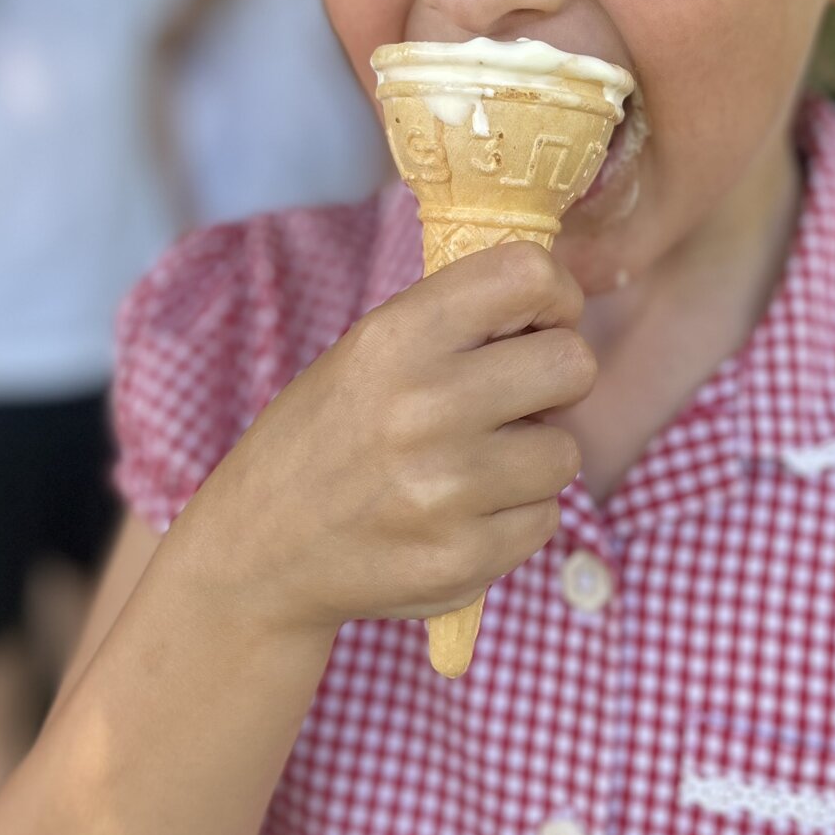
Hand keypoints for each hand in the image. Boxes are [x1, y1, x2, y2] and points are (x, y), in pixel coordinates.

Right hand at [189, 242, 593, 635]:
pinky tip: (460, 514)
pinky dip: (515, 516)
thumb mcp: (368, 350)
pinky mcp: (462, 560)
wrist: (260, 551)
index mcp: (397, 338)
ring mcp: (445, 491)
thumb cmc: (329, 434)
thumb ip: (457, 320)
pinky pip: (546, 519)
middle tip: (516, 399)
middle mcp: (423, 408)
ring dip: (533, 456)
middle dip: (556, 381)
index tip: (537, 321)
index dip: (553, 295)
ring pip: (565, 452)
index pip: (529, 274)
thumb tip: (563, 301)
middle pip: (574, 364)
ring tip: (472, 463)